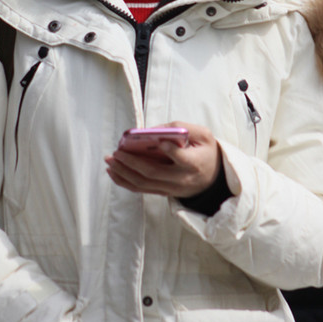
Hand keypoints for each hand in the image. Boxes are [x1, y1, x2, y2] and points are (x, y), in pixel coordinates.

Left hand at [104, 122, 221, 198]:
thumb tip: (154, 130)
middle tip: (116, 152)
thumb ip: (181, 128)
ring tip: (109, 161)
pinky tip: (114, 172)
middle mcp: (182, 179)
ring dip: (123, 173)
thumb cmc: (206, 151)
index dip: (172, 151)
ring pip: (144, 184)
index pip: (183, 159)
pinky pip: (142, 189)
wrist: (213, 178)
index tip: (160, 142)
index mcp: (194, 163)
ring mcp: (172, 188)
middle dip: (132, 163)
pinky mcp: (164, 192)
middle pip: (154, 173)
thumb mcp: (203, 135)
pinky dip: (125, 182)